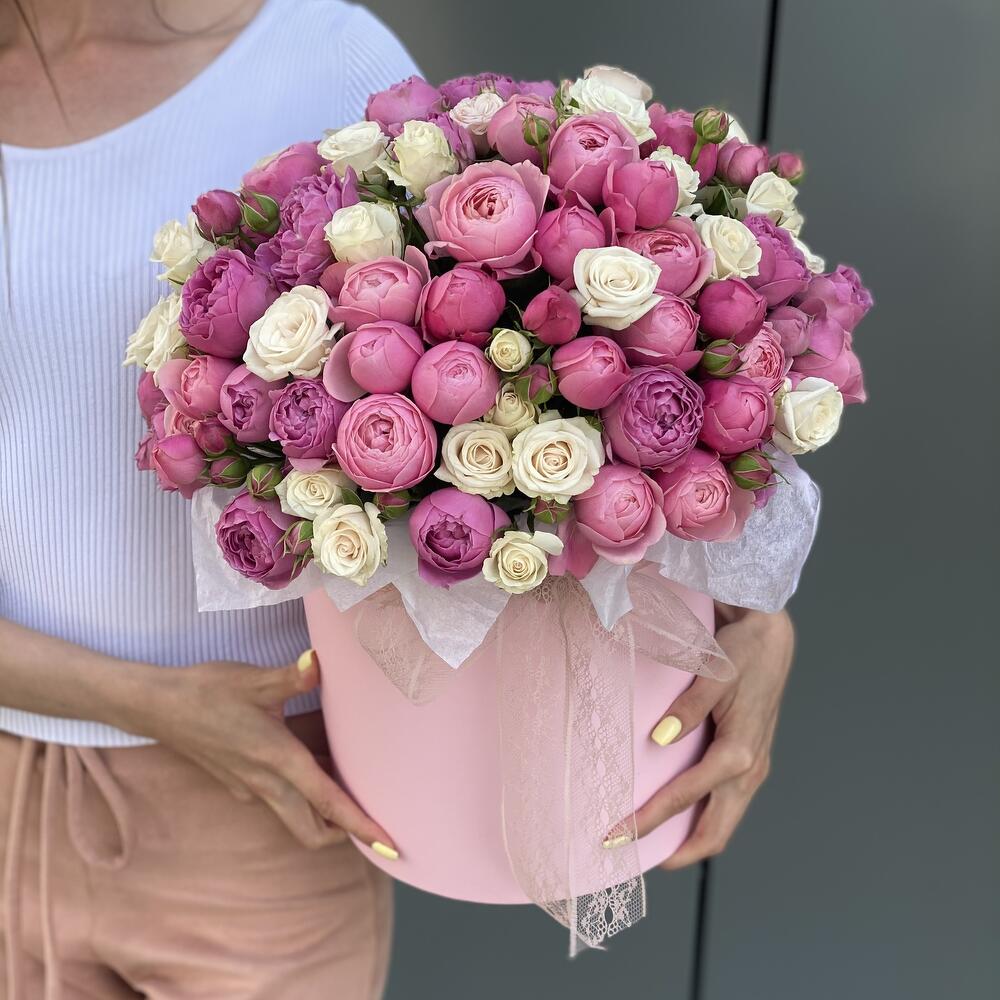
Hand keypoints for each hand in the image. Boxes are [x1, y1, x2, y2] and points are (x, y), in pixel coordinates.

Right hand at [138, 650, 397, 855]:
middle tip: (377, 825)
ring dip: (325, 813)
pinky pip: (280, 798)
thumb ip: (292, 675)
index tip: (388, 845)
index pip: (328, 803)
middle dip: (346, 833)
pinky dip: (304, 793)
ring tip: (355, 789)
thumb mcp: (254, 680)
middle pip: (312, 829)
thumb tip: (318, 661)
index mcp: (277, 760)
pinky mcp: (239, 781)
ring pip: (296, 815)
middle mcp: (265, 783)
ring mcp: (250, 786)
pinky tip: (316, 762)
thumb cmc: (207, 690)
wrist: (157, 706)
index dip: (360, 826)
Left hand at [633, 605, 793, 868]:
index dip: (649, 820)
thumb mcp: (714, 673)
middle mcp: (750, 768)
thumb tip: (658, 740)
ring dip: (690, 838)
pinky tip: (678, 811)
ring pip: (723, 822)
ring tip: (651, 843)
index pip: (685, 798)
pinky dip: (703, 817)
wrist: (772, 635)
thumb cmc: (742, 650)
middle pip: (714, 833)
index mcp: (739, 753)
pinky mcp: (751, 759)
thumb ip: (688, 707)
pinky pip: (727, 803)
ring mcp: (754, 767)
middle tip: (631, 855)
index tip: (617, 835)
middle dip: (674, 850)